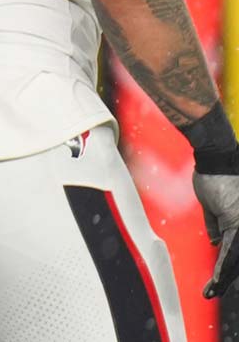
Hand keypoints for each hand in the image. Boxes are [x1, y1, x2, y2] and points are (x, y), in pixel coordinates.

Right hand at [194, 164, 238, 297]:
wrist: (217, 159)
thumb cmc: (215, 176)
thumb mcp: (215, 205)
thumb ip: (217, 225)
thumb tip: (216, 242)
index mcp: (238, 221)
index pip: (237, 249)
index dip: (230, 266)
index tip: (221, 280)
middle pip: (238, 256)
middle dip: (230, 274)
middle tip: (217, 290)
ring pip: (236, 257)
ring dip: (225, 275)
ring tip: (214, 289)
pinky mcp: (236, 221)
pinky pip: (231, 250)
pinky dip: (224, 265)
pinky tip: (217, 279)